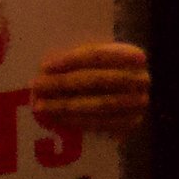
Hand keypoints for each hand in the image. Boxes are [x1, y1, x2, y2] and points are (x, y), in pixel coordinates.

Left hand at [27, 40, 148, 138]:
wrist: (130, 96)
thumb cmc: (104, 73)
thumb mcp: (97, 61)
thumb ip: (78, 62)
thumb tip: (46, 69)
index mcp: (133, 55)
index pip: (99, 55)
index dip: (71, 60)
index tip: (45, 66)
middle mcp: (141, 78)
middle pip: (98, 80)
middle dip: (64, 84)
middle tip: (38, 86)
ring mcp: (138, 103)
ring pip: (98, 104)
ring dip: (66, 105)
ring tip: (41, 105)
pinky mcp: (131, 124)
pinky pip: (100, 123)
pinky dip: (76, 122)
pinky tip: (56, 118)